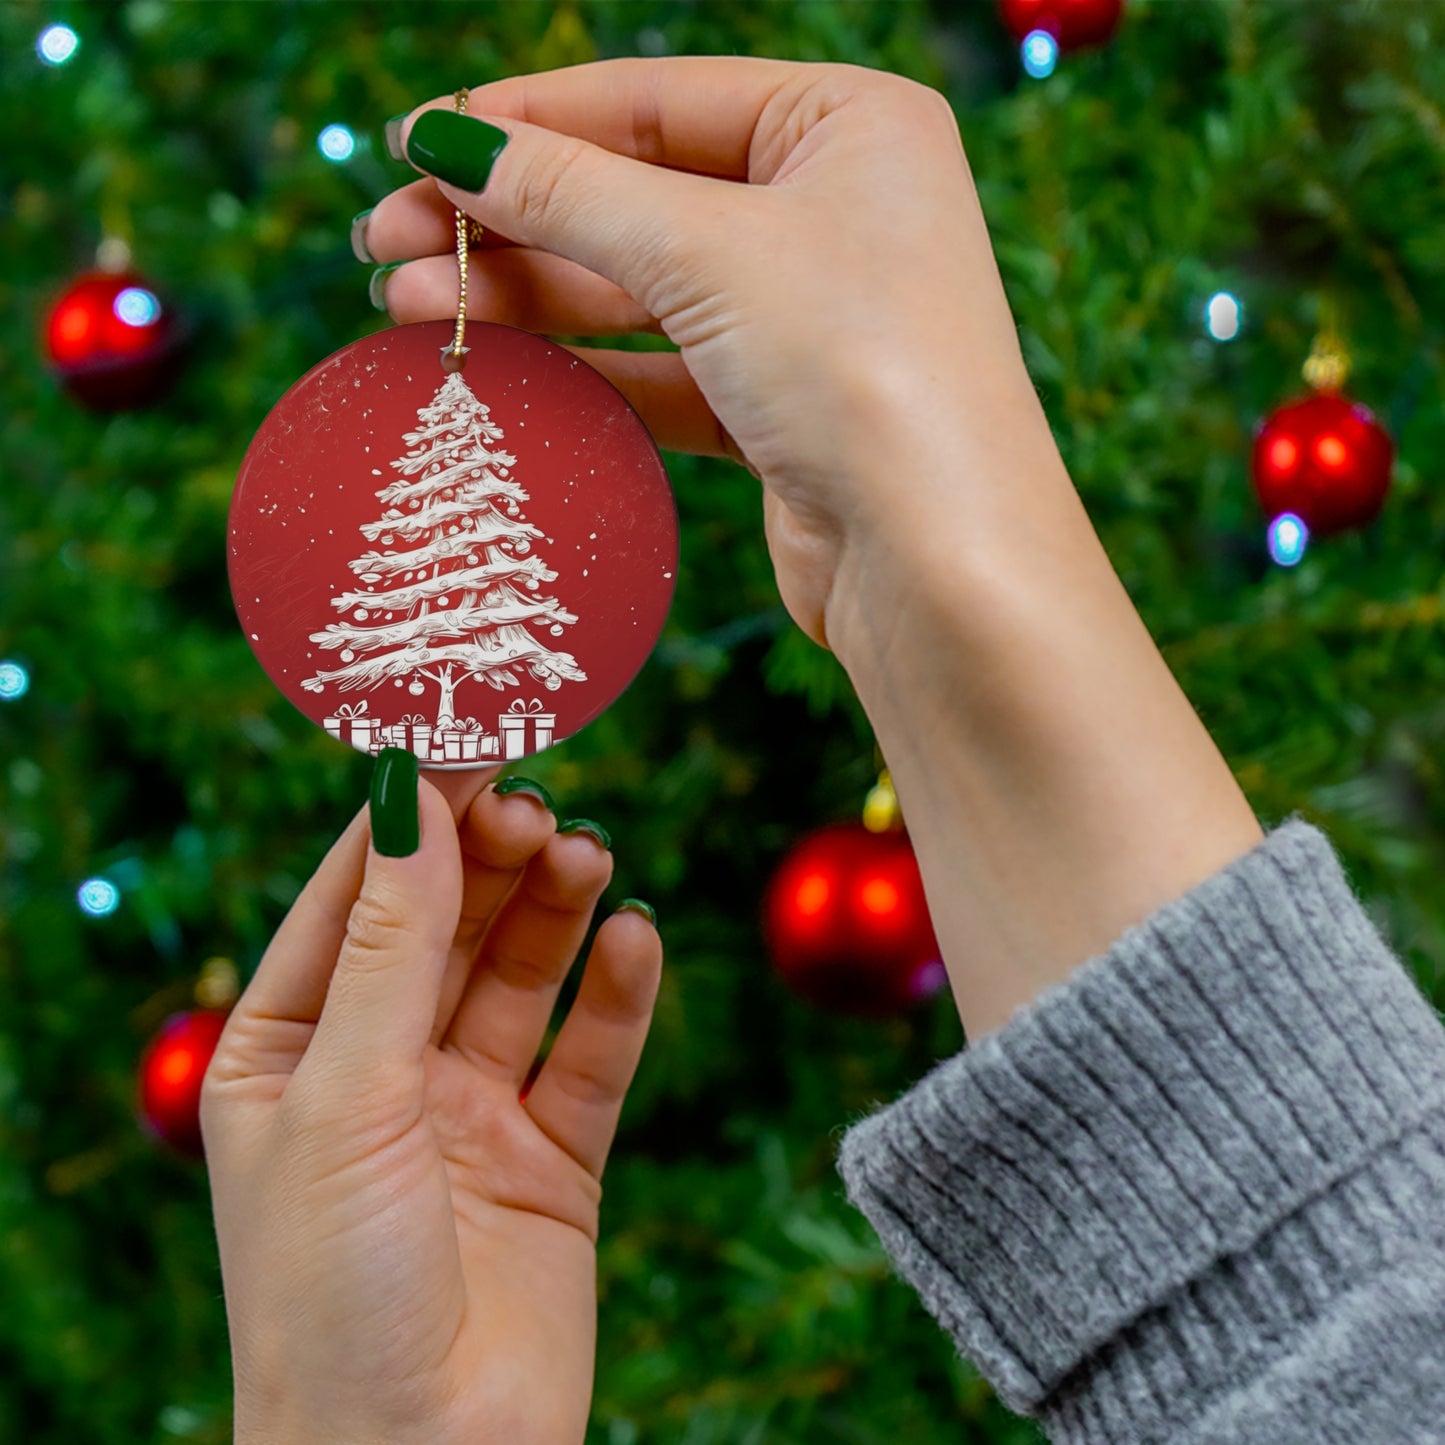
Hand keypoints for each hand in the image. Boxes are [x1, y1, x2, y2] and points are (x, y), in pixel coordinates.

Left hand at [202, 768, 661, 1444]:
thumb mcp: (346, 1096)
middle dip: (490, 858)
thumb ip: (391, 944)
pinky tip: (635, 940)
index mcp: (289, 1050)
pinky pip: (592, 1053)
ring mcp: (469, 1111)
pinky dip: (617, 993)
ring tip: (587, 856)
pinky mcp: (552, 1158)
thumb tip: (411, 796)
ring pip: (522, 975)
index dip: (410, 816)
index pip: (353, 896)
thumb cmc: (331, 1294)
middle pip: (446, 923)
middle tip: (538, 802)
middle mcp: (380, 1070)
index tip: (467, 735)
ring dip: (555, 909)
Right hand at [361, 57, 1054, 653]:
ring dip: (525, 297)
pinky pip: (661, 370)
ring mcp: (809, 315)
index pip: (656, 99)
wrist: (938, 563)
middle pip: (637, 196)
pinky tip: (493, 364)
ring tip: (406, 306)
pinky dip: (580, 368)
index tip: (416, 141)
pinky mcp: (782, 410)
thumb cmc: (860, 369)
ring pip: (640, 290)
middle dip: (508, 219)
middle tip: (384, 241)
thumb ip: (570, 193)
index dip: (527, 119)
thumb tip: (448, 141)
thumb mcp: (706, 251)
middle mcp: (835, 210)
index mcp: (848, 125)